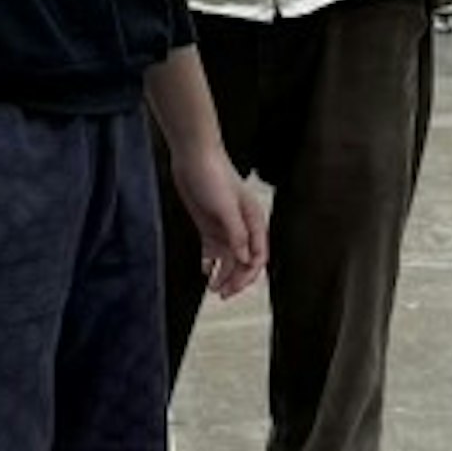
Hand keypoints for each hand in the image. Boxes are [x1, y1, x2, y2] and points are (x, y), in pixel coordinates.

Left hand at [176, 141, 268, 301]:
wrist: (193, 156)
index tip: (233, 288)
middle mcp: (243, 227)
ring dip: (223, 275)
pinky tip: (204, 270)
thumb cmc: (214, 175)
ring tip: (212, 288)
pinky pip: (213, 251)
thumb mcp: (226, 206)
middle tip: (221, 294)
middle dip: (236, 280)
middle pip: (244, 261)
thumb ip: (237, 233)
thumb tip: (246, 259)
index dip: (248, 275)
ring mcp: (226, 227)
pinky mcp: (209, 225)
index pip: (258, 256)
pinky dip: (211, 263)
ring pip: (229, 259)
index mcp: (254, 221)